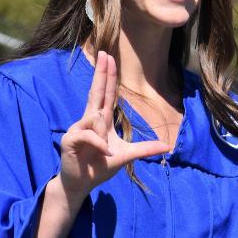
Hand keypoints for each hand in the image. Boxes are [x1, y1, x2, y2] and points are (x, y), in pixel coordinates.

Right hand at [58, 51, 170, 199]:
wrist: (80, 184)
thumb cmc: (99, 166)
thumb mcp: (126, 156)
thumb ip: (144, 149)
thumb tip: (166, 146)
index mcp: (102, 121)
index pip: (107, 94)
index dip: (108, 76)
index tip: (109, 58)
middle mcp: (89, 120)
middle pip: (96, 92)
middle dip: (101, 73)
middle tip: (104, 53)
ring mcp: (78, 128)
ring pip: (96, 117)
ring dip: (104, 136)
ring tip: (105, 152)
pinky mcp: (70, 139)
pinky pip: (89, 134)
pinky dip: (100, 144)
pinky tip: (104, 154)